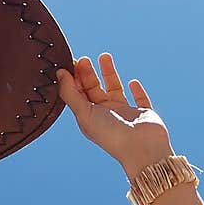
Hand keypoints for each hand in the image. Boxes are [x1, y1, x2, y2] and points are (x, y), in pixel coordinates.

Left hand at [56, 53, 175, 175]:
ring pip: (115, 89)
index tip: (70, 61)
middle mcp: (106, 114)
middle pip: (94, 89)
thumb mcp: (84, 113)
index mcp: (90, 117)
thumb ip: (70, 93)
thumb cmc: (110, 134)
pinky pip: (140, 99)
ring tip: (104, 56)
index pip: (78, 94)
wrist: (142, 149)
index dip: (74, 78)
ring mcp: (125, 113)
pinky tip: (133, 81)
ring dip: (109, 73)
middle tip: (84, 58)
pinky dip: (137, 90)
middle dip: (88, 73)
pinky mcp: (144, 113)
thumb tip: (59, 73)